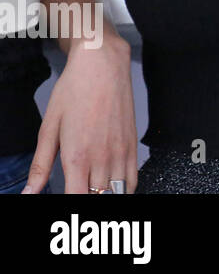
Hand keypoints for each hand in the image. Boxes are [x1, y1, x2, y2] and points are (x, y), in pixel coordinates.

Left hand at [24, 37, 136, 193]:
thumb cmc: (74, 91)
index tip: (65, 200)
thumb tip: (29, 192)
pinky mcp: (132, 144)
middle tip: (78, 192)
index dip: (71, 207)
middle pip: (98, 198)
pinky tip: (111, 187)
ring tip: (94, 193)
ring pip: (118, 192)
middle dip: (88, 200)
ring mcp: (121, 152)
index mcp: (77, 156)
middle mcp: (102, 157)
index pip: (77, 199)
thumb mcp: (48, 128)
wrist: (102, 66)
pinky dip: (124, 189)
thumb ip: (40, 165)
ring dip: (105, 196)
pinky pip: (132, 179)